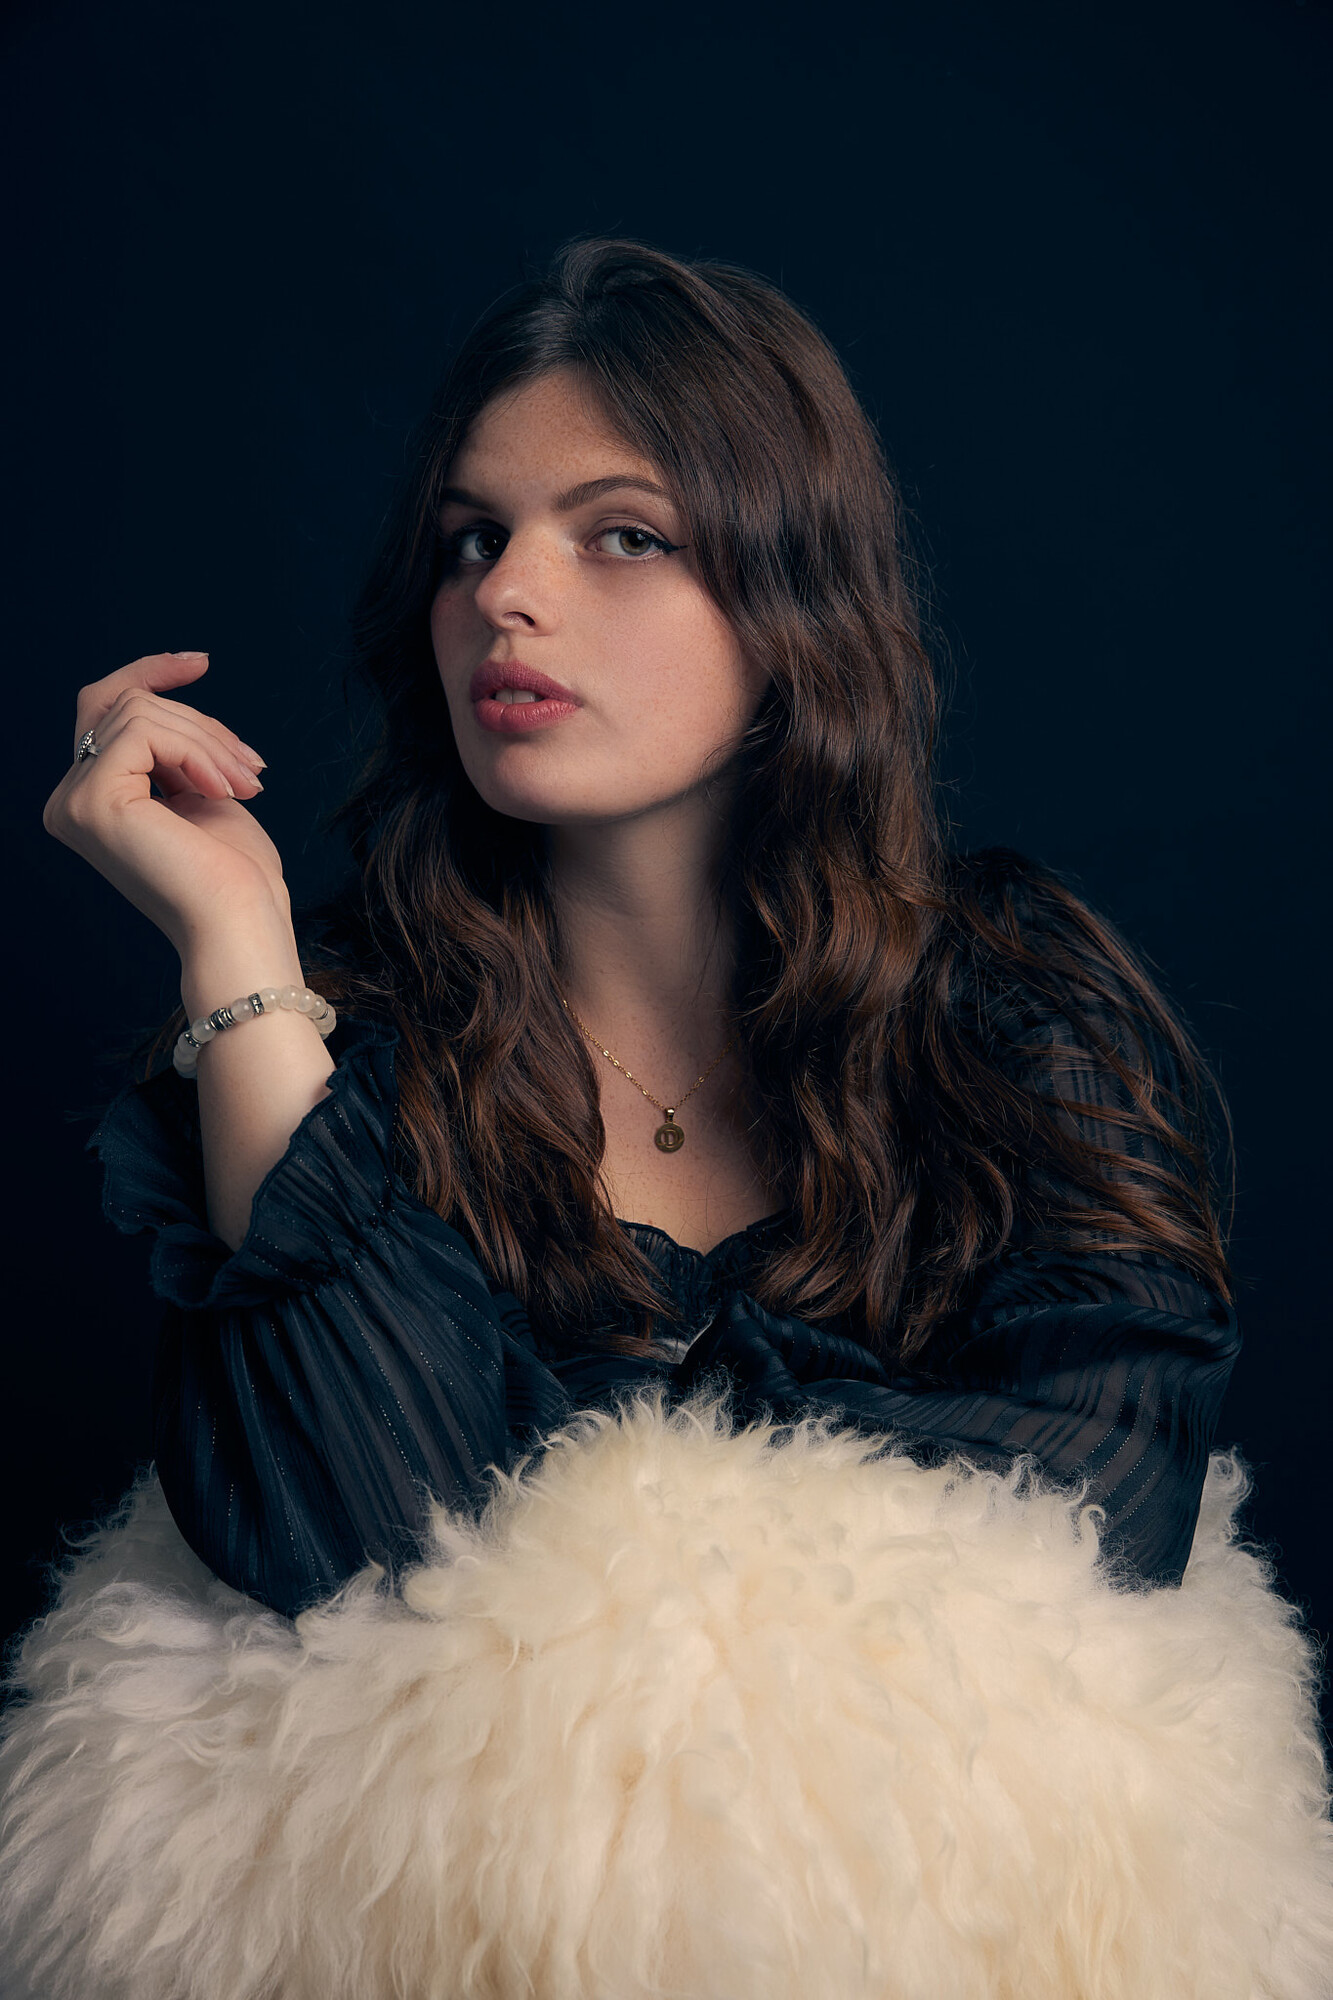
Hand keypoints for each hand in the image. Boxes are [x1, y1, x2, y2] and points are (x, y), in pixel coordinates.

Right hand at [42, 651, 288, 954]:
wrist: (240, 924)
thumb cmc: (233, 874)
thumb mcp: (200, 791)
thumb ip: (171, 748)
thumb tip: (161, 692)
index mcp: (91, 800)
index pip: (104, 709)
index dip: (147, 674)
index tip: (199, 662)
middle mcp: (69, 800)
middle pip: (126, 705)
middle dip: (202, 724)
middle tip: (252, 769)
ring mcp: (75, 801)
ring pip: (140, 712)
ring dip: (209, 741)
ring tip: (247, 783)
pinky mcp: (94, 800)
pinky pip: (145, 731)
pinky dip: (196, 751)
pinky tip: (222, 790)